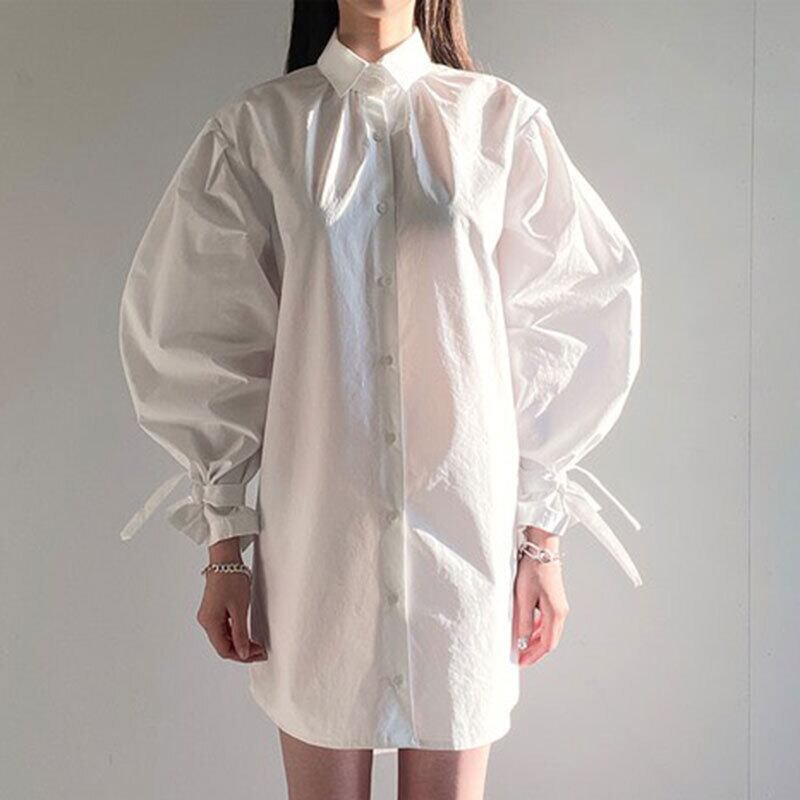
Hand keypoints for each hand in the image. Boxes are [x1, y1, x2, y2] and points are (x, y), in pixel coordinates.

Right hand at [195, 537, 267, 662]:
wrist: (225, 559)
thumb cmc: (231, 580)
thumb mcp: (239, 609)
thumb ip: (240, 633)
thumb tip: (243, 654)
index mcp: (210, 623)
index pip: (224, 650)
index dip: (242, 656)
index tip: (258, 654)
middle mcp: (206, 621)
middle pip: (223, 645)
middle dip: (242, 650)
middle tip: (261, 651)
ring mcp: (209, 615)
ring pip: (224, 637)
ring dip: (240, 642)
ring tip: (257, 643)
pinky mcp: (214, 609)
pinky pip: (224, 627)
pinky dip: (236, 632)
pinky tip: (247, 632)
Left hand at [512, 526, 569, 666]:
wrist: (542, 549)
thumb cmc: (532, 570)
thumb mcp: (524, 598)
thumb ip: (523, 622)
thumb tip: (521, 642)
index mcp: (555, 614)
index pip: (546, 644)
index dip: (533, 656)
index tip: (521, 662)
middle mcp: (561, 612)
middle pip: (549, 640)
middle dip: (534, 651)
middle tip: (519, 658)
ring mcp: (559, 606)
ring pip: (548, 631)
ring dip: (535, 641)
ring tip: (520, 646)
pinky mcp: (554, 599)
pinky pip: (547, 621)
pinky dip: (537, 629)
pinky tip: (527, 628)